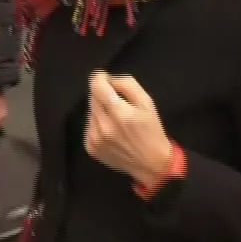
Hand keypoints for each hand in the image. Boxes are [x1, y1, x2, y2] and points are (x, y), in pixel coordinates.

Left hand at [85, 71, 174, 188]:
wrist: (151, 164)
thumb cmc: (151, 131)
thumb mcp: (147, 102)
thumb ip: (127, 84)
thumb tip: (108, 79)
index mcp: (119, 113)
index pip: (97, 86)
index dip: (100, 78)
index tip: (105, 77)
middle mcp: (103, 126)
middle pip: (92, 97)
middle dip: (103, 95)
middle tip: (118, 103)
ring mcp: (94, 138)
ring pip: (90, 112)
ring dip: (100, 110)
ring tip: (116, 119)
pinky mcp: (90, 147)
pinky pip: (89, 126)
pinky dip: (98, 124)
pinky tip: (111, 131)